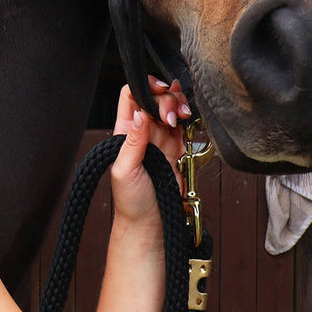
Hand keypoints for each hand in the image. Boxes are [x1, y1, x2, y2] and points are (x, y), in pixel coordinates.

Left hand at [110, 77, 188, 227]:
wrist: (149, 223)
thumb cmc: (130, 201)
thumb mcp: (125, 170)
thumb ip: (132, 141)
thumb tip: (139, 114)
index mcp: (124, 131)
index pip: (131, 96)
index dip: (144, 87)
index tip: (157, 91)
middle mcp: (142, 131)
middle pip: (154, 98)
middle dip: (165, 98)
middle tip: (171, 115)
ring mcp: (160, 139)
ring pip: (169, 108)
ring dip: (177, 104)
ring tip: (182, 113)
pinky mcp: (175, 149)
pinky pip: (182, 125)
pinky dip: (186, 117)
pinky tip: (187, 115)